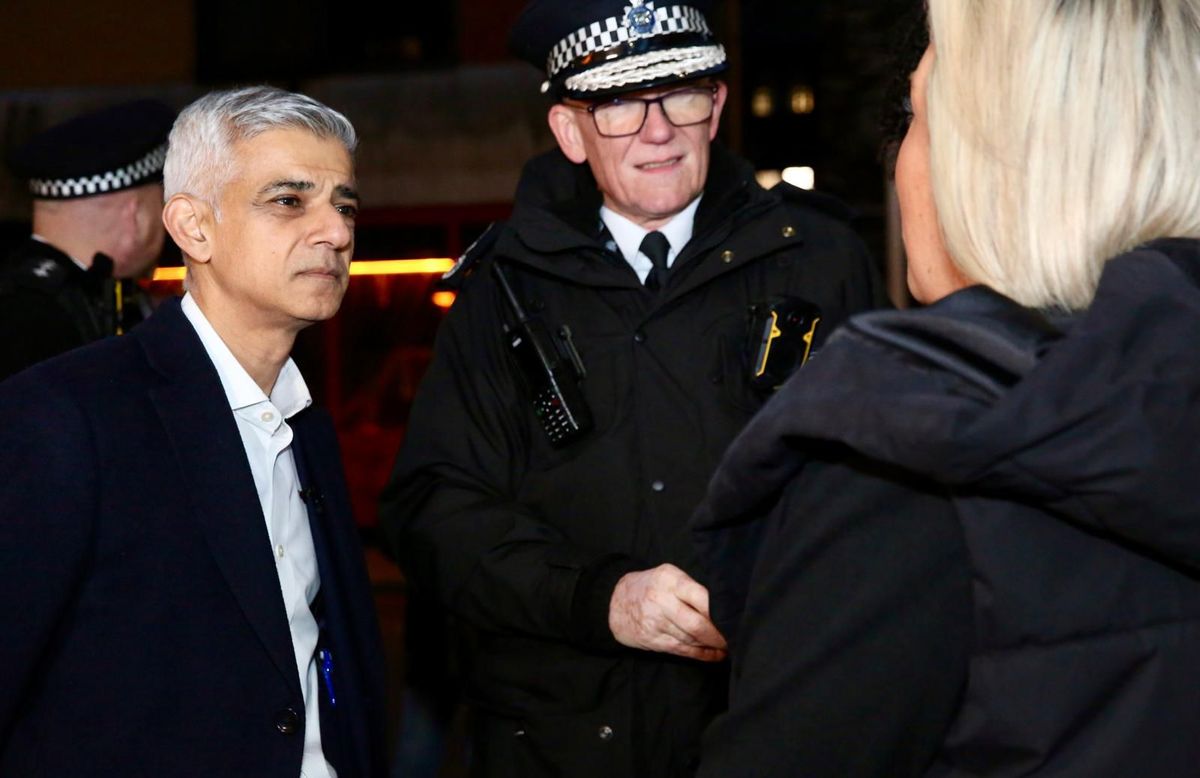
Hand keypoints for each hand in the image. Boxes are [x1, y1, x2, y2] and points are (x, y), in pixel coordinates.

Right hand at [608, 563, 727, 661]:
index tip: (734, 616)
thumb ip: (691, 588)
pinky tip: (715, 655)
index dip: (719, 611)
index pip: (700, 597)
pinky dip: (702, 654)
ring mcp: (655, 623)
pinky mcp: (653, 640)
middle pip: (697, 624)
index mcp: (669, 581)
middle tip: (734, 637)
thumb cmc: (652, 586)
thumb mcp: (669, 576)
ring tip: (728, 645)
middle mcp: (661, 602)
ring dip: (713, 645)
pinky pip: (682, 650)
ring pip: (691, 639)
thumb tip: (721, 607)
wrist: (615, 601)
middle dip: (719, 634)